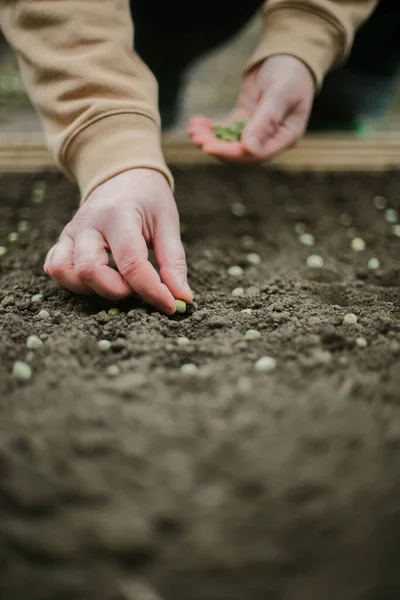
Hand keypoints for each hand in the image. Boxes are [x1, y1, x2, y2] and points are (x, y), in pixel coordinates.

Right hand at [44, 169, 192, 314]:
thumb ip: (173, 261)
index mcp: (119, 215)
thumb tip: (181, 298)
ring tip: (117, 283)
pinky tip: (97, 279)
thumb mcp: (168, 223)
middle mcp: (88, 223)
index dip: (151, 291)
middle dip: (117, 291)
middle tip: (138, 288)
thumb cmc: (148, 200)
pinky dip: (72, 282)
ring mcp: (71, 232)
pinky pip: (55, 268)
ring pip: (65, 272)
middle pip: (90, 271)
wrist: (121, 175)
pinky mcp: (63, 240)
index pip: (131, 263)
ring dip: (92, 288)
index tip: (170, 305)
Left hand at [188, 55, 314, 161]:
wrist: (289, 55)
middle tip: (196, 138)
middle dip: (216, 146)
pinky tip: (196, 123)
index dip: (231, 153)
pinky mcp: (245, 121)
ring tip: (192, 130)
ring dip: (211, 138)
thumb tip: (248, 148)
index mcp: (286, 137)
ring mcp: (257, 131)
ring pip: (231, 142)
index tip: (209, 148)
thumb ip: (264, 121)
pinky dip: (211, 129)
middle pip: (240, 152)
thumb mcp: (279, 94)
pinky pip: (226, 130)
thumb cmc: (291, 73)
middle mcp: (271, 139)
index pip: (256, 154)